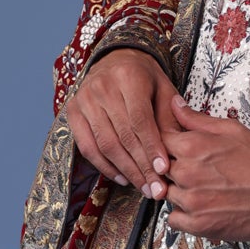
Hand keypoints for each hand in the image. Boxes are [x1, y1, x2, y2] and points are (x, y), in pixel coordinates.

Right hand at [66, 50, 175, 196]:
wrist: (115, 60)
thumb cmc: (144, 78)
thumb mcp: (164, 88)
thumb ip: (170, 116)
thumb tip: (177, 149)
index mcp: (128, 77)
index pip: (140, 119)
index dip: (151, 147)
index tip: (163, 170)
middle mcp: (102, 87)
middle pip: (122, 136)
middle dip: (141, 166)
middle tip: (156, 188)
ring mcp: (84, 100)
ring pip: (105, 145)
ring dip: (125, 170)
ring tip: (143, 187)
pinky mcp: (73, 113)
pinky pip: (87, 147)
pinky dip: (104, 166)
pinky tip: (122, 177)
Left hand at [162, 98, 249, 241]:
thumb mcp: (229, 129)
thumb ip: (196, 119)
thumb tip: (174, 104)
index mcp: (191, 146)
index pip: (158, 142)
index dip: (166, 147)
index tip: (175, 151)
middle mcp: (187, 173)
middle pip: (160, 171)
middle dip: (172, 170)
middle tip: (192, 173)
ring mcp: (192, 200)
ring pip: (166, 195)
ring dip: (177, 193)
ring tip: (199, 190)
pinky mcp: (199, 224)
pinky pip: (173, 220)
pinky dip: (182, 216)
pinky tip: (198, 208)